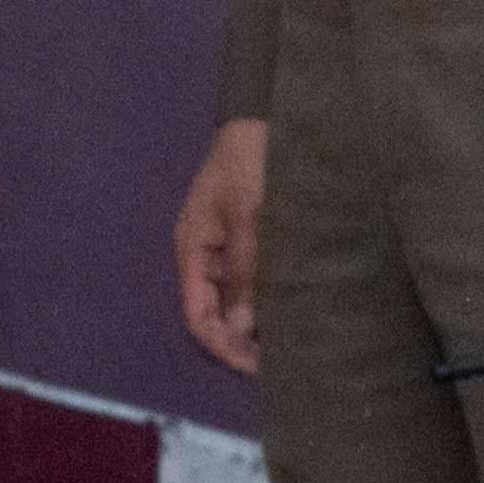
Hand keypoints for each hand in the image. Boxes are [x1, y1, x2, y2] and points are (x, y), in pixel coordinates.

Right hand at [174, 119, 267, 377]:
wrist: (264, 116)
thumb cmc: (251, 160)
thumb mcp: (249, 215)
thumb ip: (246, 270)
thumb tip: (240, 328)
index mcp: (192, 248)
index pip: (197, 315)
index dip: (223, 345)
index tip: (256, 366)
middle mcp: (205, 254)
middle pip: (214, 313)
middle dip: (240, 341)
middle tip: (278, 364)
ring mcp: (226, 247)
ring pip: (235, 300)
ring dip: (256, 323)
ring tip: (288, 344)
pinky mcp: (249, 238)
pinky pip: (252, 280)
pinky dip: (266, 299)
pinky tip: (291, 311)